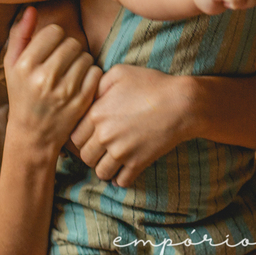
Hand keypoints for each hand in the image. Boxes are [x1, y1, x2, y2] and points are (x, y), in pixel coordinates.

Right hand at [3, 7, 102, 158]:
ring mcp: (65, 91)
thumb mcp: (12, 65)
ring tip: (70, 73)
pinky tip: (80, 83)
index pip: (54, 32)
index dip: (55, 38)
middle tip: (62, 63)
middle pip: (72, 43)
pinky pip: (96, 73)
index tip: (51, 50)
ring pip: (86, 57)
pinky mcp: (81, 102)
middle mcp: (44, 78)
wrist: (33, 134)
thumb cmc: (21, 95)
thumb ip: (20, 35)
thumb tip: (31, 9)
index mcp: (25, 66)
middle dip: (69, 50)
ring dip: (81, 62)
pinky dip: (91, 75)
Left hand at [69, 64, 193, 186]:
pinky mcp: (138, 163)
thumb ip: (96, 83)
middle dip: (91, 153)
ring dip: (105, 167)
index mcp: (96, 113)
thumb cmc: (151, 84)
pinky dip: (121, 178)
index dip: (81, 137)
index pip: (73, 137)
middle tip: (101, 148)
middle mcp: (104, 135)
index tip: (90, 135)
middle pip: (85, 157)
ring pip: (100, 172)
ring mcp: (121, 152)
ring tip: (112, 160)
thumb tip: (86, 95)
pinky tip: (126, 169)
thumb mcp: (119, 73)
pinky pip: (121, 181)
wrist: (182, 103)